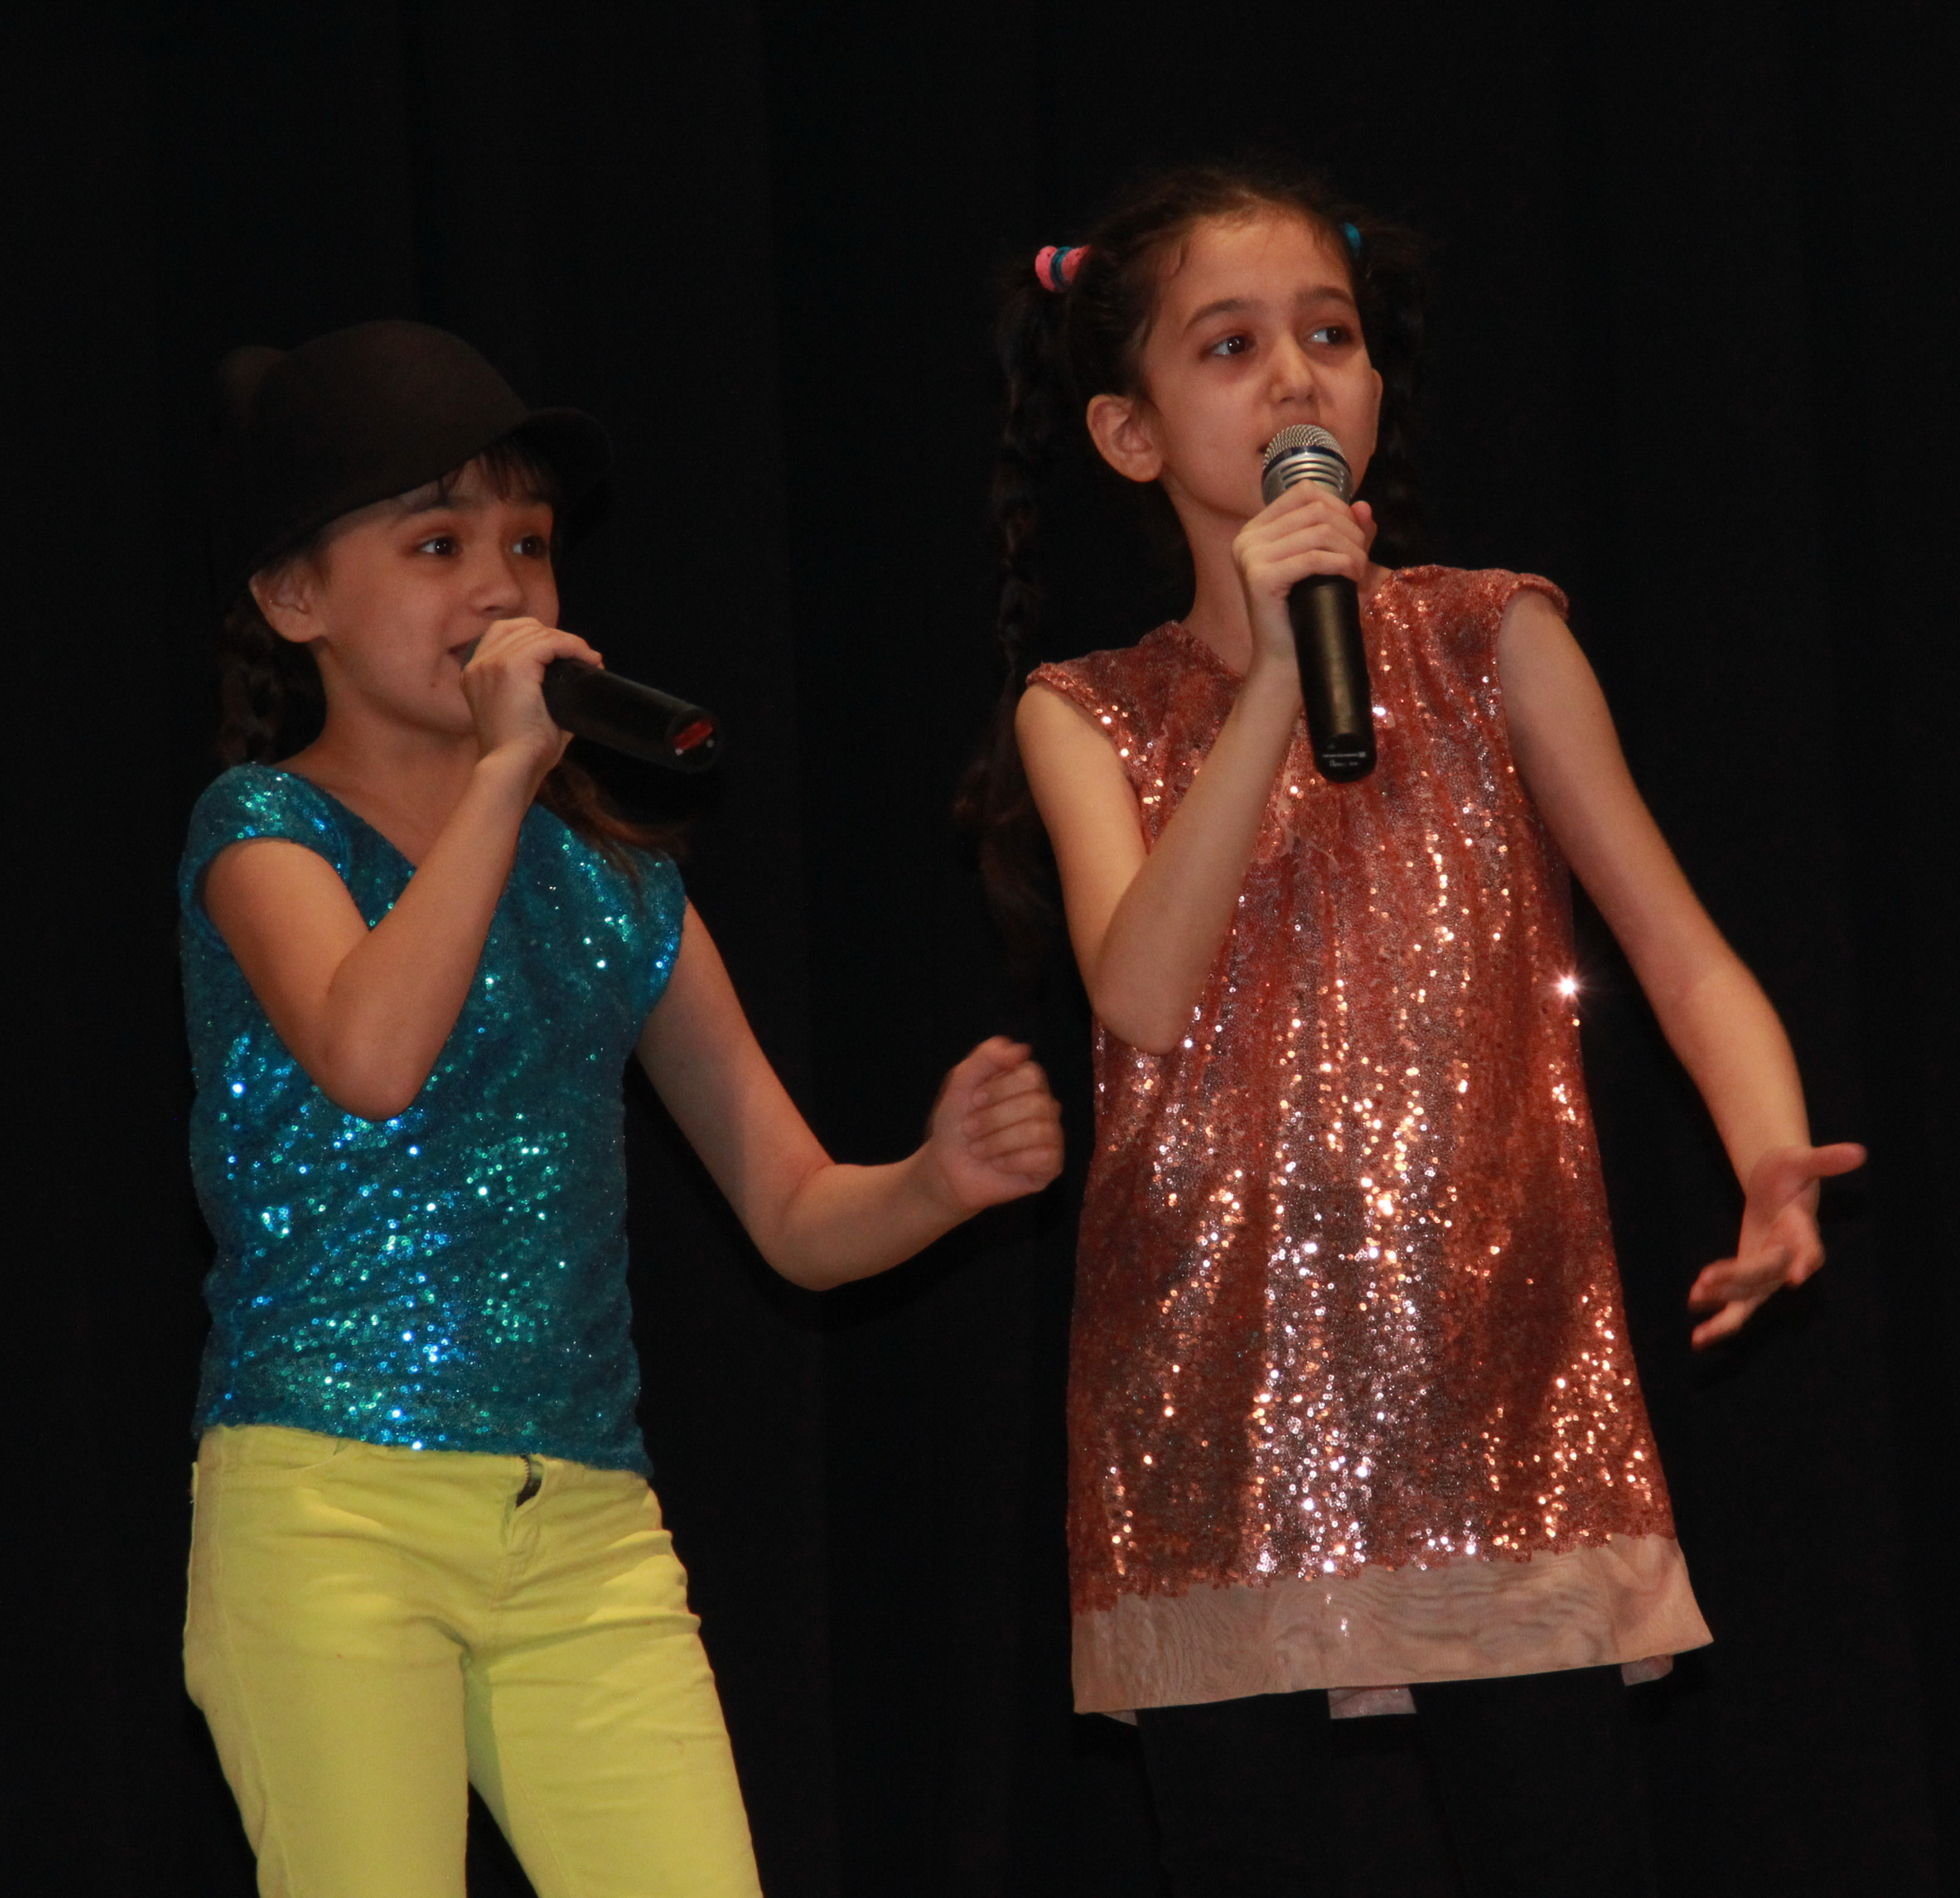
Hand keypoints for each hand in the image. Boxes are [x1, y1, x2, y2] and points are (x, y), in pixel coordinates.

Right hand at [461, 617, 603, 779]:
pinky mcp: (512, 667)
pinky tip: (589, 659)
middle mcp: (478, 665)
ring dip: (569, 642)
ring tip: (590, 659)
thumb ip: (540, 694)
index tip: (565, 654)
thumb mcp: (525, 715)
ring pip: (537, 634)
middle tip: (582, 657)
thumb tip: (576, 685)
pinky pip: (549, 642)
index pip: (504, 634)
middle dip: (555, 637)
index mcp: (475, 675)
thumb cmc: (523, 754)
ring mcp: (492, 663)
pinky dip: (573, 646)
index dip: (538, 637)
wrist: (512, 768)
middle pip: (520, 628)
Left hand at [919, 1037, 1063, 1212]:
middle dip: (993, 1119)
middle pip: (1036, 1104)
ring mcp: (1051, 1136)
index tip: (973, 1101)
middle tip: (970, 1129)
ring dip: (997, 1142)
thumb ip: (987, 1057)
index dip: (999, 1089)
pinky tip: (997, 1164)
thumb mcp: (961, 1082)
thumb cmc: (955, 1124)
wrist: (946, 1168)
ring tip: (979, 1150)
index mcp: (1027, 1083)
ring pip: (1038, 1131)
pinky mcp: (1051, 1165)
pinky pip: (1044, 1157)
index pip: (1031, 1075)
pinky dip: (1012, 1162)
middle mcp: (1045, 1107)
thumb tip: (1023, 1049)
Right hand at [1231, 483, 1375, 673]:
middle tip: (1361, 562)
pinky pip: (1312, 558)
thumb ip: (1348, 533)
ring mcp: (1249, 556)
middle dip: (1351, 532)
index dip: (1339, 506)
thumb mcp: (1332, 565)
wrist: (1288, 660)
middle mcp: (1247, 537)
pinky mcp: (1259, 578)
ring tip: (1358, 572)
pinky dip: (1341, 563)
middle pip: (1316, 509)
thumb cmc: (1310, 613)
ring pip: (1319, 531)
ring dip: (1351, 550)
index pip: (1305, 491)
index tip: (1354, 537)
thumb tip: (1363, 505)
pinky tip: (1351, 577)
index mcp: (1257, 529)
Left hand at [1687, 1141, 1865, 1346]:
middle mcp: (1789, 1257)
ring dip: (1722, 1299)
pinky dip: (1720, 1323)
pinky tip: (1698, 1338)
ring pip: (1749, 1294)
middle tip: (1707, 1280)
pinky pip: (1738, 1308)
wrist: (1779, 1188)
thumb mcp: (1799, 1160)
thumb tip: (1860, 1152)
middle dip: (1737, 1277)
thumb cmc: (1788, 1173)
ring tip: (1693, 1298)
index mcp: (1802, 1229)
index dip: (1804, 1261)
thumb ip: (1824, 1160)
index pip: (1809, 1249)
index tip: (1796, 1277)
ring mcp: (1770, 1273)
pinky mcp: (1752, 1281)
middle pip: (1766, 1272)